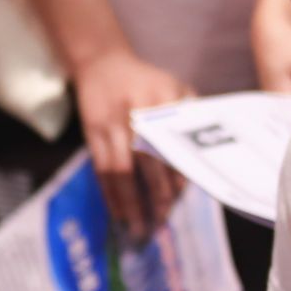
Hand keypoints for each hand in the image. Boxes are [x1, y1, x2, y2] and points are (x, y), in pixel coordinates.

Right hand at [74, 46, 189, 236]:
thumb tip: (198, 161)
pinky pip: (101, 169)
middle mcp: (136, 110)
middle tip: (162, 220)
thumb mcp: (174, 86)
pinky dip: (110, 194)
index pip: (173, 142)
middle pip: (147, 160)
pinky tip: (119, 214)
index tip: (180, 198)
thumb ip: (190, 114)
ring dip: (130, 202)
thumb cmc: (145, 81)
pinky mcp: (92, 132)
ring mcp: (111, 122)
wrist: (102, 63)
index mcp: (164, 98)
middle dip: (156, 194)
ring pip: (121, 170)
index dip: (177, 174)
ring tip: (140, 227)